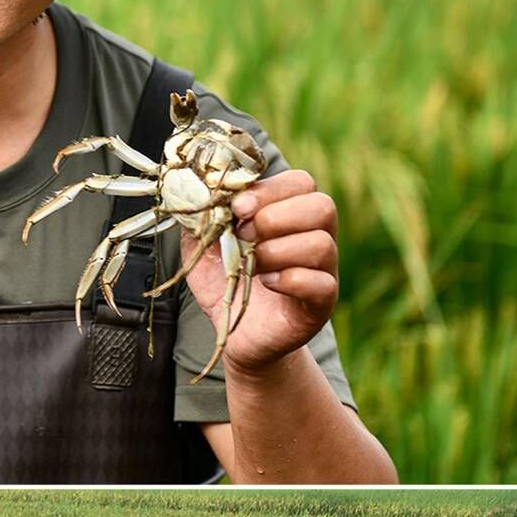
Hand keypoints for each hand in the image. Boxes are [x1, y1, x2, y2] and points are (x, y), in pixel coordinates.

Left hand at [182, 169, 337, 375]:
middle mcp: (315, 237)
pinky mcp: (320, 304)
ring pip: (322, 244)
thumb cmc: (226, 282)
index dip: (269, 190)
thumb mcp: (203, 244)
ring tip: (252, 263)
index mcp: (292, 214)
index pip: (300, 182)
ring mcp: (322, 271)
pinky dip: (291, 280)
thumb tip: (193, 189)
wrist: (235, 333)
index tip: (237, 208)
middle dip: (275, 217)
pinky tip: (266, 283)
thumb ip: (201, 215)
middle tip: (244, 235)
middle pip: (322, 206)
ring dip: (278, 250)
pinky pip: (323, 284)